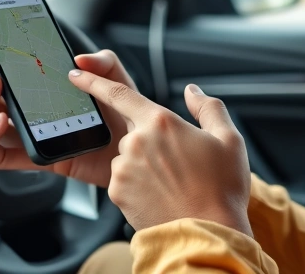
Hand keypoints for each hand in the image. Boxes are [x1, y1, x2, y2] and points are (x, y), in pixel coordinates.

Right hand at [0, 43, 134, 187]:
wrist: (138, 150)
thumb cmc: (124, 116)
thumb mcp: (117, 81)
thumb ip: (103, 62)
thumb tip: (78, 61)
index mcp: (43, 91)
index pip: (5, 76)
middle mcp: (31, 113)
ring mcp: (31, 136)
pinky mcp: (37, 159)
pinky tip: (3, 125)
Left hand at [69, 69, 251, 236]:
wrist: (208, 233)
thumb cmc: (221, 188)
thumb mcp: (229, 139)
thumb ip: (208, 107)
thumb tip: (192, 92)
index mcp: (160, 121)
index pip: (118, 92)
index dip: (92, 81)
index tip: (75, 72)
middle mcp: (135, 142)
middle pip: (133, 132)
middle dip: (150, 143)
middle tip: (179, 164)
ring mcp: (123, 169)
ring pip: (128, 158)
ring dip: (144, 165)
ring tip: (174, 184)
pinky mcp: (117, 193)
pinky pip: (124, 181)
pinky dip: (138, 186)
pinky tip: (161, 196)